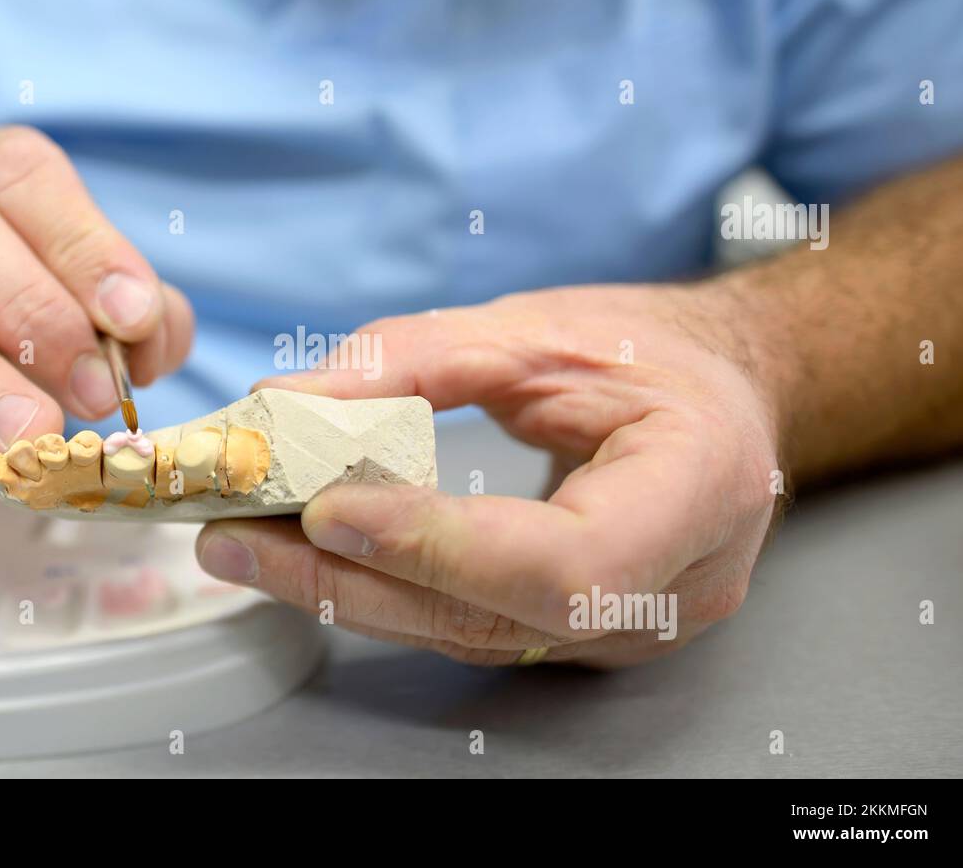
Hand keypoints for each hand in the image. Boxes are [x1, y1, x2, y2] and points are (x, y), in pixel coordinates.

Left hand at [196, 284, 780, 666]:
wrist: (722, 398)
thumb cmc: (653, 354)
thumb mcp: (542, 328)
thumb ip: (414, 360)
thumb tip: (286, 402)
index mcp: (700, 492)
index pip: (565, 563)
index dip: (441, 546)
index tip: (328, 508)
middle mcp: (673, 590)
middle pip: (497, 617)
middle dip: (354, 580)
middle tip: (239, 536)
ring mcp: (629, 630)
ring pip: (469, 634)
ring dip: (349, 593)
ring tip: (249, 546)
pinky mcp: (579, 634)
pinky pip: (472, 625)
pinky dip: (387, 592)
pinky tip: (314, 560)